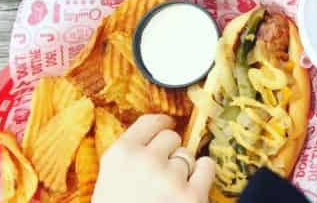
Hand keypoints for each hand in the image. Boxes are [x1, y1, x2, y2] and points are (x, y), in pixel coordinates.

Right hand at [92, 115, 215, 202]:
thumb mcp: (109, 185)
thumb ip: (130, 161)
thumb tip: (160, 140)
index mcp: (118, 156)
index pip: (149, 122)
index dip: (161, 126)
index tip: (166, 127)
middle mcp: (145, 161)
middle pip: (171, 138)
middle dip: (169, 154)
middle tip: (160, 178)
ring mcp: (170, 178)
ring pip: (188, 155)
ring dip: (183, 170)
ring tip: (168, 194)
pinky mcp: (192, 196)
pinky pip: (207, 167)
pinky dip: (202, 177)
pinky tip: (188, 192)